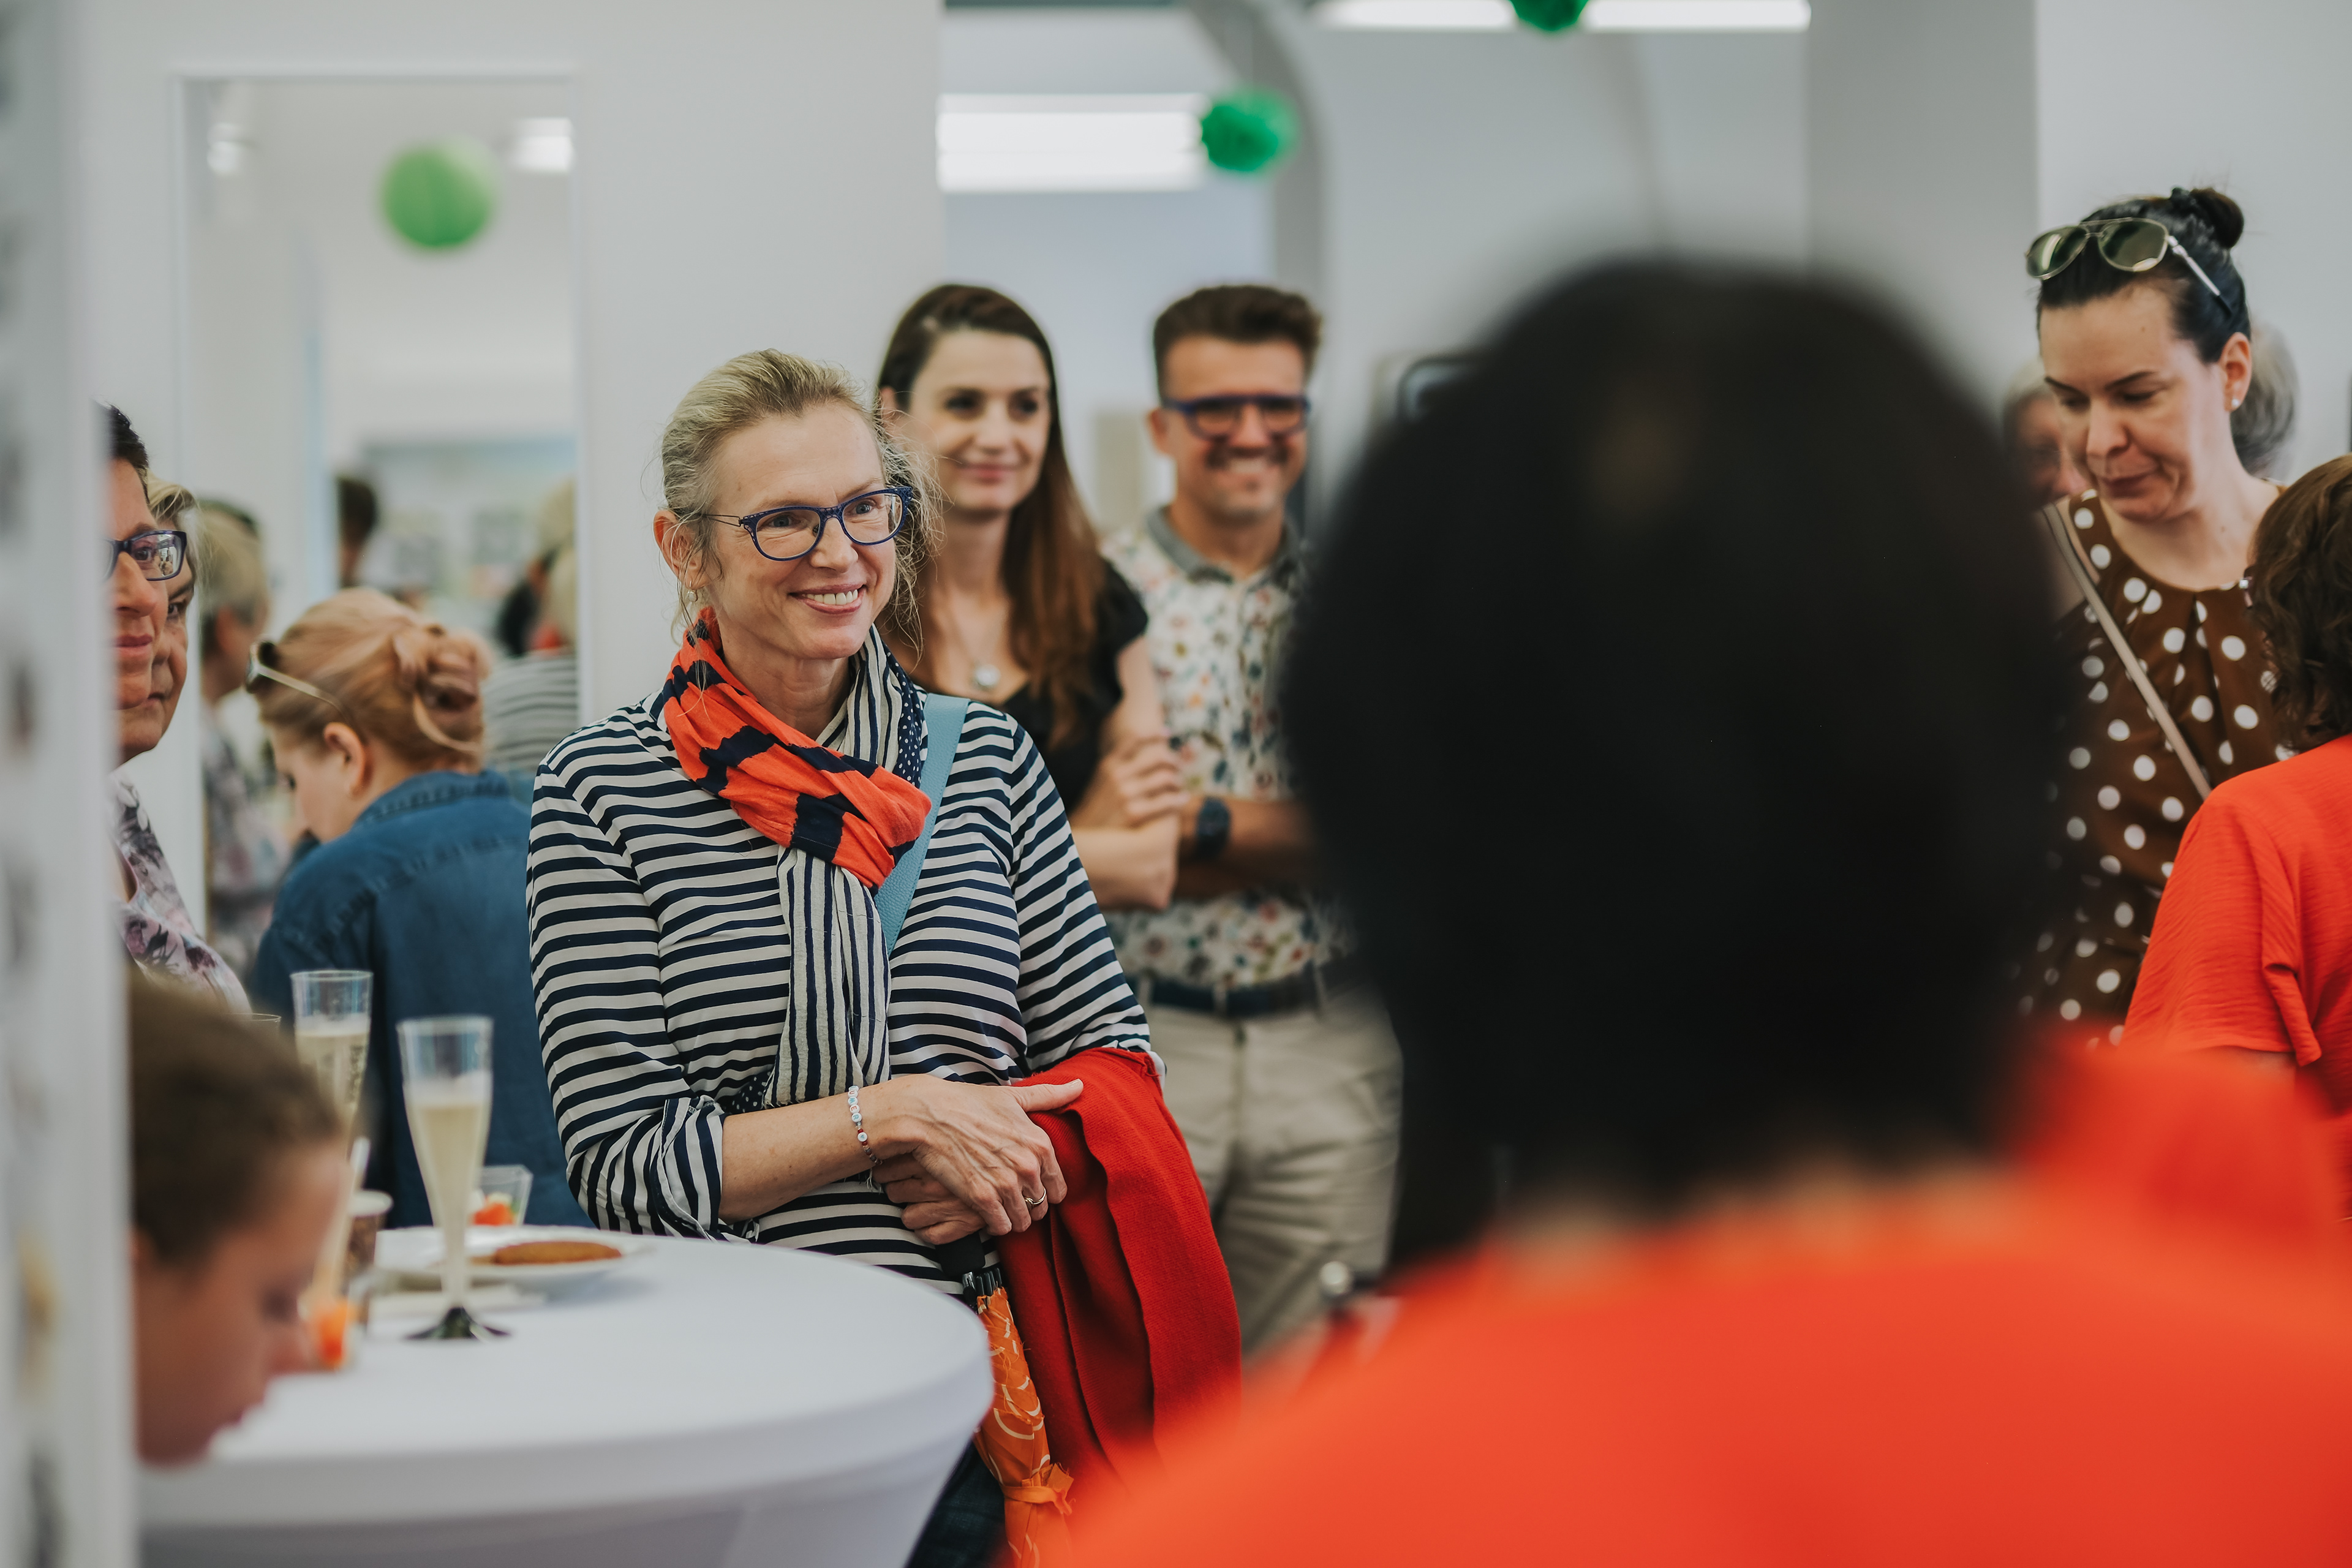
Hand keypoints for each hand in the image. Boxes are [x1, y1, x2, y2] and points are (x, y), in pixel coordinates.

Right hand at [864, 1077, 1083, 1235]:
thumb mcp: (1013, 1097)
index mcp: (1040, 1143)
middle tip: (1016, 1202)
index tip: (1034, 1190)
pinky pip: (1001, 1226)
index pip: (1058, 1186)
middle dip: (1030, 1206)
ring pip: (1023, 1220)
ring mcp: (1005, 1183)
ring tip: (1002, 1210)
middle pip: (1041, 1205)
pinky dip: (996, 1224)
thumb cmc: (969, 1103)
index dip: (1046, 1191)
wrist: (929, 1115)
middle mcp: (1028, 1166)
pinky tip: (988, 1214)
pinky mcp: (982, 1198)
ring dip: (1014, 1219)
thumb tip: (1080, 1086)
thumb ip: (1049, 1096)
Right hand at [1069, 731, 1187, 829]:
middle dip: (1175, 761)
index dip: (1155, 734)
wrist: (1082, 840)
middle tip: (1179, 767)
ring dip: (1178, 782)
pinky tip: (1182, 800)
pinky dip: (1179, 799)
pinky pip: (1167, 801)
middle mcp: (1118, 776)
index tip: (1167, 733)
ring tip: (1179, 787)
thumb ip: (1118, 770)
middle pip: (1159, 757)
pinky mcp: (1134, 813)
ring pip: (1167, 778)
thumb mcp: (1099, 784)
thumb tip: (1136, 759)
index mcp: (1108, 765)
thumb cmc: (1094, 812)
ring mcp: (1126, 794)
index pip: (1135, 738)